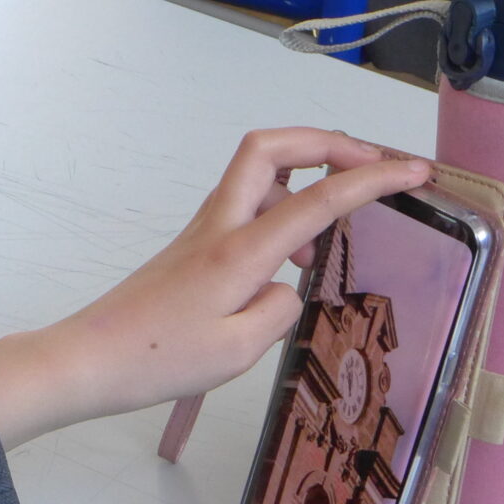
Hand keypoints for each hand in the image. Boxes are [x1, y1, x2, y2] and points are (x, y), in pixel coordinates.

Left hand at [0, 128, 430, 448]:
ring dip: (306, 174)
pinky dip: (283, 209)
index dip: (374, 178)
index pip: (321, 198)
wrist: (88, 360)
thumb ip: (280, 310)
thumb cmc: (156, 361)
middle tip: (372, 164)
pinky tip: (295, 257)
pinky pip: (248, 206)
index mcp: (240, 250)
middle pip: (274, 146)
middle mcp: (220, 227)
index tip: (416, 172)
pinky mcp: (193, 249)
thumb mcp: (237, 351)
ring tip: (342, 215)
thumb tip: (290, 285)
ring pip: (259, 171)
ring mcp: (202, 233)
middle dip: (329, 142)